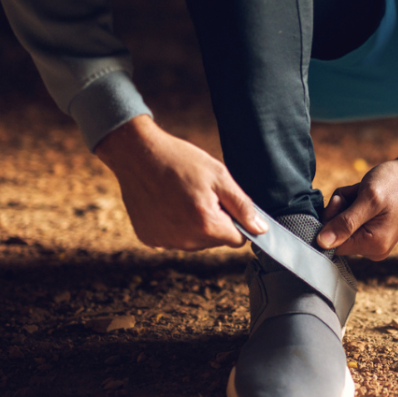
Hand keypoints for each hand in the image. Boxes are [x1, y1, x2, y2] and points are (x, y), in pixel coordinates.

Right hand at [94, 115, 266, 249]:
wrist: (137, 154)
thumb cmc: (180, 161)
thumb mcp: (219, 177)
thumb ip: (243, 206)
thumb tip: (260, 229)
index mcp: (206, 225)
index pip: (237, 239)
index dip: (235, 220)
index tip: (223, 202)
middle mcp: (185, 240)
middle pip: (215, 241)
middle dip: (215, 221)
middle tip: (201, 194)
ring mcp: (164, 241)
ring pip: (195, 242)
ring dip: (195, 225)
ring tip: (183, 197)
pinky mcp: (149, 239)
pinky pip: (173, 238)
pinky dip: (174, 226)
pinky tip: (167, 204)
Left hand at [317, 150, 397, 258]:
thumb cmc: (394, 183)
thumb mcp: (368, 199)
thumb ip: (345, 222)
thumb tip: (322, 243)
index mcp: (374, 245)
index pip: (333, 244)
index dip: (330, 221)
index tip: (342, 201)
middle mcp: (374, 249)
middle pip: (337, 235)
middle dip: (340, 210)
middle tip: (356, 193)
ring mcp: (374, 241)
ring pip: (342, 226)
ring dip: (345, 205)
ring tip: (362, 192)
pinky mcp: (373, 232)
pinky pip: (351, 222)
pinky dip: (352, 206)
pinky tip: (364, 195)